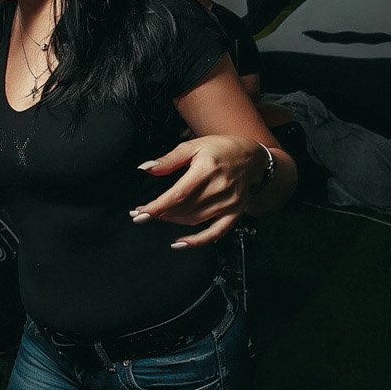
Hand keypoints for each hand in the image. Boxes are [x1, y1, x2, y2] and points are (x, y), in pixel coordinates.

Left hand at [130, 136, 265, 247]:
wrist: (252, 158)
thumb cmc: (220, 149)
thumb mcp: (193, 146)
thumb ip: (169, 159)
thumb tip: (146, 168)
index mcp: (206, 169)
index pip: (177, 194)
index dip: (156, 207)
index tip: (138, 214)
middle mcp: (219, 188)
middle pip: (183, 208)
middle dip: (159, 213)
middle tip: (142, 213)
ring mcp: (228, 203)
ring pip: (193, 220)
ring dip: (172, 221)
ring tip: (159, 215)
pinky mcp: (235, 213)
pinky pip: (215, 233)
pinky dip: (196, 241)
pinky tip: (179, 243)